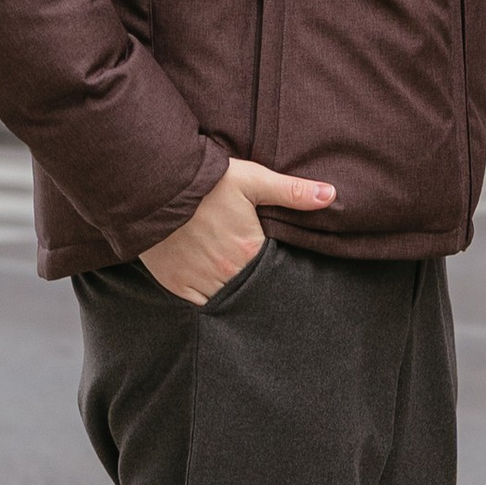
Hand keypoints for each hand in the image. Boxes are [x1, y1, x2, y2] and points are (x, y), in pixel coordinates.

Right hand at [141, 154, 336, 304]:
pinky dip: (209, 301)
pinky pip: (199, 305)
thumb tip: (331, 195)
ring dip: (234, 296)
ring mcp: (199, 281)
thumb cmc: (206, 181)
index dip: (279, 273)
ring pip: (226, 301)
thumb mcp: (252, 179)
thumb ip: (292, 191)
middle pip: (251, 290)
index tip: (281, 271)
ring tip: (240, 287)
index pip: (274, 273)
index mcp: (248, 249)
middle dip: (257, 287)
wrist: (154, 186)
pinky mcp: (176, 284)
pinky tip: (217, 293)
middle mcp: (226, 272)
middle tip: (262, 284)